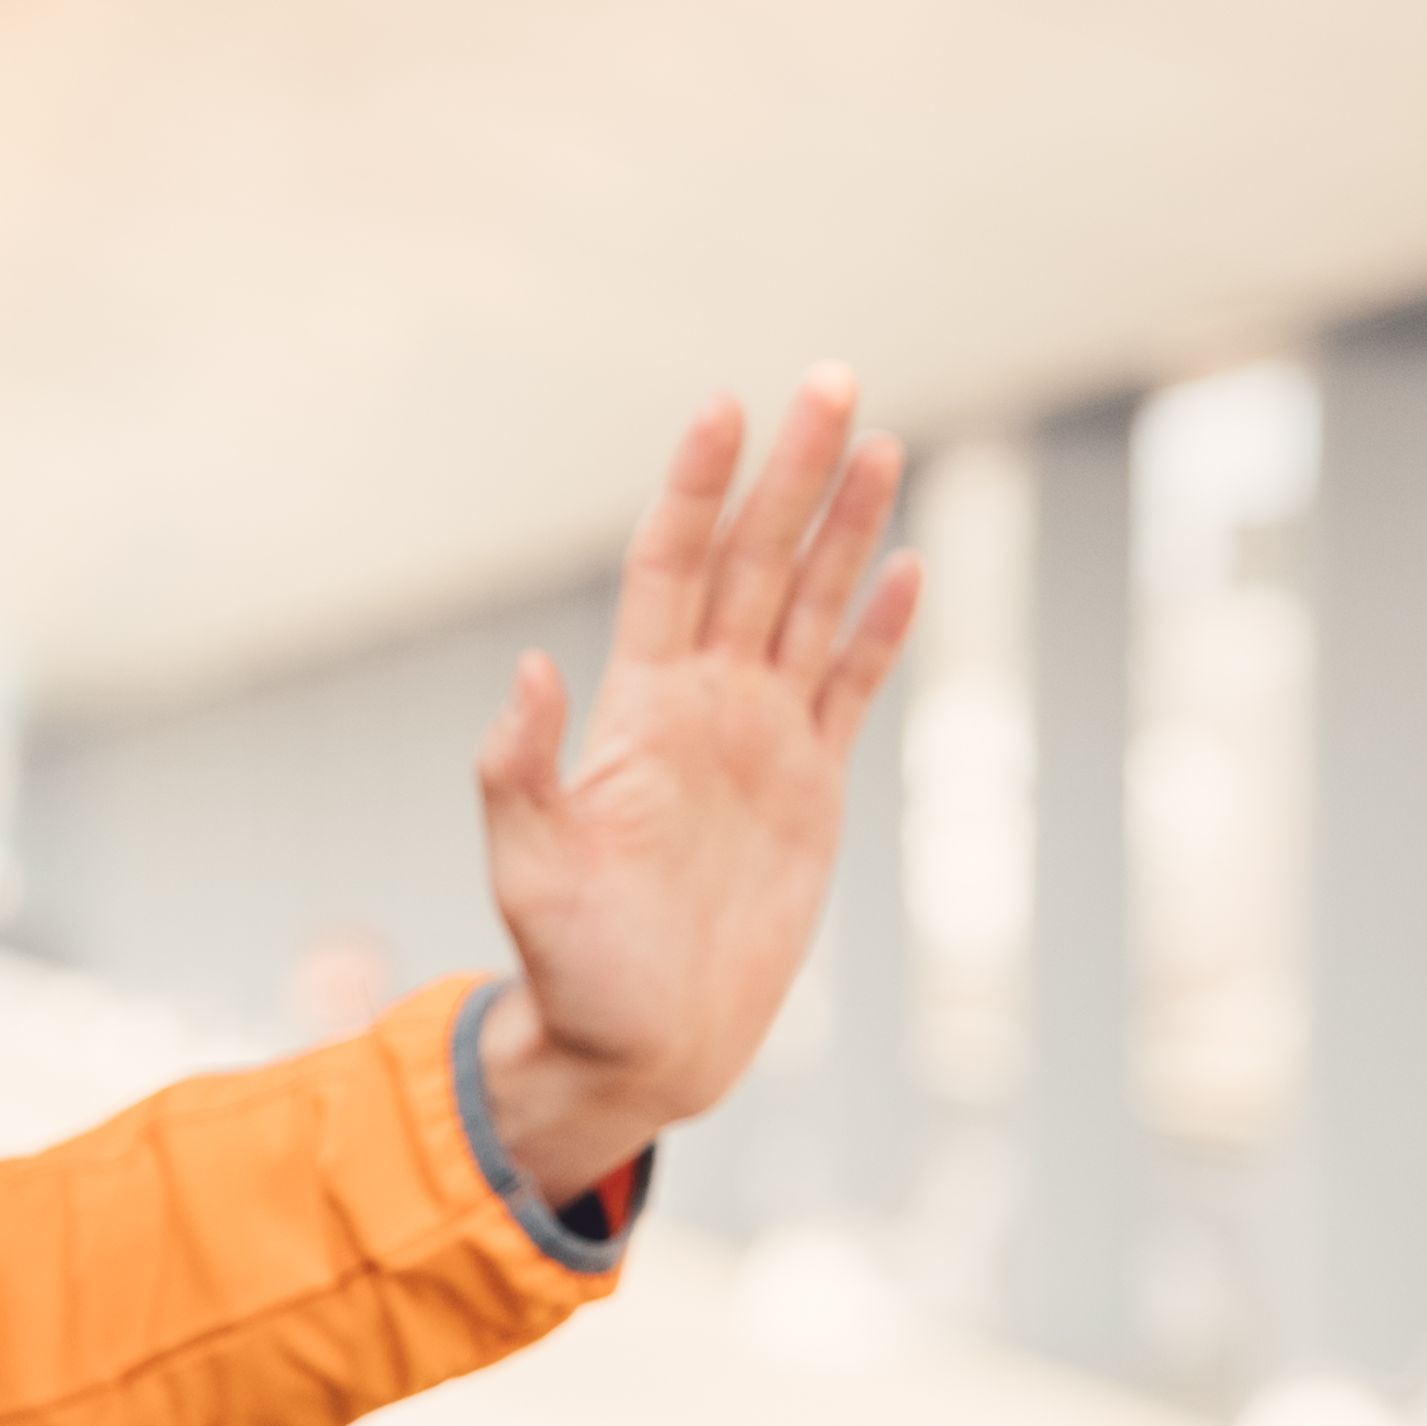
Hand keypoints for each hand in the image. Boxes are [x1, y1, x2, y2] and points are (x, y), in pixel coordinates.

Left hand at [467, 367, 919, 1204]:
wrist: (643, 1047)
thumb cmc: (573, 970)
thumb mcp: (529, 871)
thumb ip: (522, 769)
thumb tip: (529, 664)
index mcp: (639, 708)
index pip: (672, 568)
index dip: (697, 488)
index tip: (724, 405)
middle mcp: (704, 705)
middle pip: (756, 561)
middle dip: (792, 472)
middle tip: (833, 377)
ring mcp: (761, 741)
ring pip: (810, 606)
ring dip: (843, 526)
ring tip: (878, 441)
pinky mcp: (810, 788)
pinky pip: (850, 688)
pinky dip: (877, 628)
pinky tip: (904, 564)